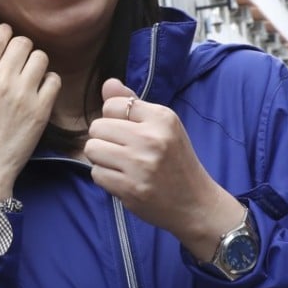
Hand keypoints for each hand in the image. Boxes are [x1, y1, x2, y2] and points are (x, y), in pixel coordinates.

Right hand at [0, 24, 59, 198]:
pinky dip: (49, 81)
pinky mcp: (40, 110)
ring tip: (30, 73)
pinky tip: (40, 90)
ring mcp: (22, 95)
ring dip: (36, 61)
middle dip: (20, 46)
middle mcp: (0, 81)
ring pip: (40, 58)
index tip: (5, 36)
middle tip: (18, 58)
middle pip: (22, 43)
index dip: (3, 32)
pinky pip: (53, 80)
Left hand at [84, 79, 243, 259]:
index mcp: (162, 118)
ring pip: (92, 149)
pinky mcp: (130, 188)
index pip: (112, 105)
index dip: (113, 118)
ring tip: (121, 164)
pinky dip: (105, 177)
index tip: (128, 131)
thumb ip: (132, 104)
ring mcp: (140, 165)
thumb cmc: (176, 160)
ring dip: (101, 158)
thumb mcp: (162, 127)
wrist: (196, 203)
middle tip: (123, 150)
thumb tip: (107, 83)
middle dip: (104, 138)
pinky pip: (96, 173)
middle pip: (97, 127)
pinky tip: (124, 179)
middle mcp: (152, 138)